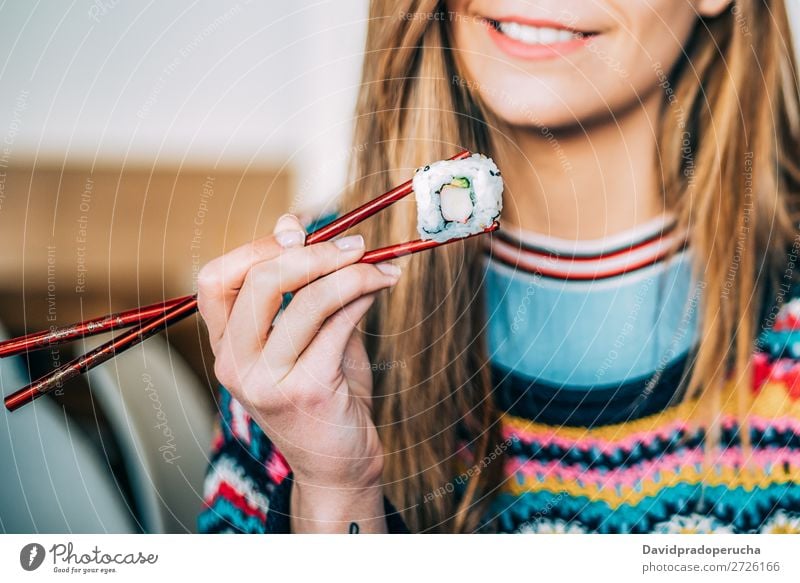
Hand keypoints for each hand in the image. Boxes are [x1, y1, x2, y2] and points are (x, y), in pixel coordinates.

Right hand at [197, 214, 399, 494]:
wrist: (338, 462)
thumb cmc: (324, 392)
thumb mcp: (305, 334)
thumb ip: (299, 284)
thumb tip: (290, 222)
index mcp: (226, 346)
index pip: (215, 280)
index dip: (256, 246)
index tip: (299, 233)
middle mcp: (235, 364)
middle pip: (259, 282)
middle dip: (313, 253)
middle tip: (355, 246)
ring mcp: (266, 382)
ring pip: (307, 301)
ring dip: (352, 273)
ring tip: (381, 267)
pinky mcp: (305, 392)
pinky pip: (338, 325)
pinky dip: (364, 296)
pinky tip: (382, 288)